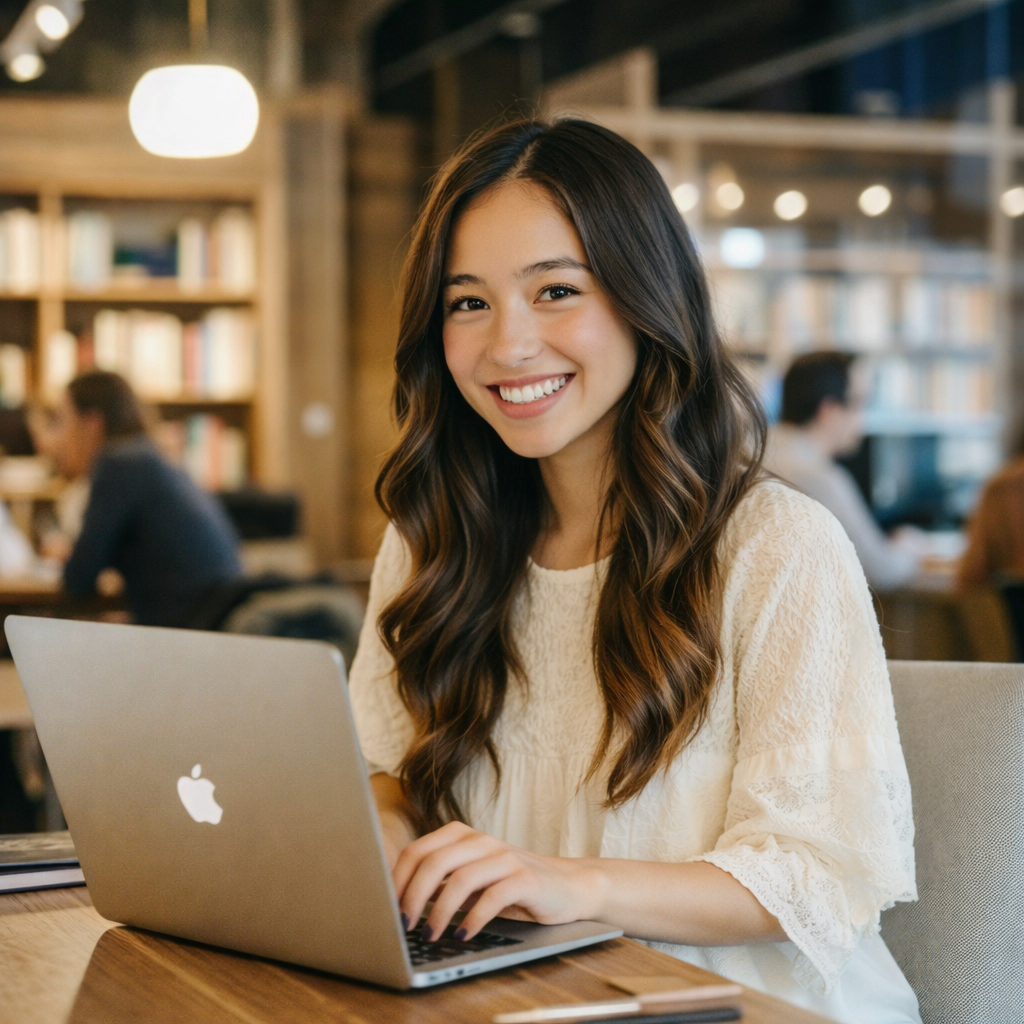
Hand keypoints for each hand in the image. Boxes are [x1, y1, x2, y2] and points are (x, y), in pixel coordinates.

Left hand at [392, 821, 605, 941]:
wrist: (567, 886)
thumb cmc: (510, 886)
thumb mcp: (471, 880)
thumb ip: (440, 882)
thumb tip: (396, 902)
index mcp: (461, 836)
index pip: (417, 851)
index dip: (396, 880)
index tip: (384, 909)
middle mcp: (480, 841)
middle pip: (433, 862)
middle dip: (412, 896)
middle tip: (402, 926)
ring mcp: (504, 857)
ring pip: (460, 879)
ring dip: (439, 912)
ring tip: (429, 936)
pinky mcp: (525, 878)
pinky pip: (493, 896)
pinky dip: (473, 918)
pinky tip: (463, 935)